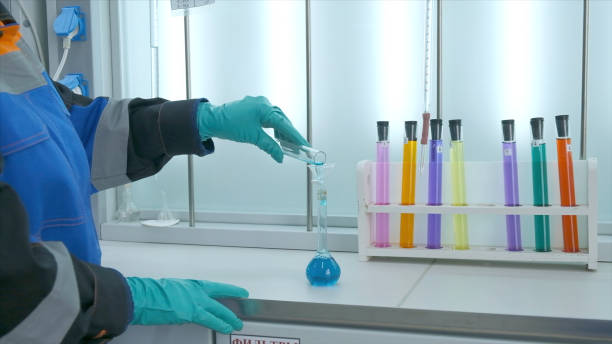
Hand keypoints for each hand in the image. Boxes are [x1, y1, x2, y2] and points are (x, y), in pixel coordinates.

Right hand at [126, 277, 247, 333]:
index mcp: (191, 285)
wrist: (143, 296)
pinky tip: (223, 327)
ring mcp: (194, 302)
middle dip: (230, 308)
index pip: (216, 287)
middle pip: (219, 300)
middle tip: (239, 313)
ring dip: (228, 319)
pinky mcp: (190, 313)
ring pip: (217, 311)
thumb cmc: (151, 292)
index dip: (230, 290)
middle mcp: (196, 292)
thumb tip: (186, 305)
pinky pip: (207, 320)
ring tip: (235, 324)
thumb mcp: (172, 290)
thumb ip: (183, 297)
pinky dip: (217, 324)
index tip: (240, 291)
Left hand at [197, 96, 308, 162]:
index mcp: (265, 108)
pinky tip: (276, 136)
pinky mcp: (253, 108)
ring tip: (288, 144)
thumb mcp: (253, 138)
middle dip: (291, 134)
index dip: (296, 136)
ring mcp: (258, 104)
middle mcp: (263, 103)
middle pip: (283, 120)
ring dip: (282, 131)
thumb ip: (270, 146)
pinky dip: (274, 127)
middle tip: (299, 147)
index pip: (285, 125)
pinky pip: (269, 117)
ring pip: (276, 119)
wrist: (212, 120)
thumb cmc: (229, 125)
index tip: (305, 145)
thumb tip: (280, 156)